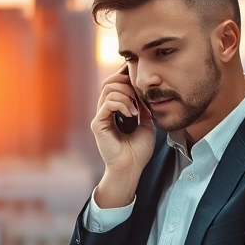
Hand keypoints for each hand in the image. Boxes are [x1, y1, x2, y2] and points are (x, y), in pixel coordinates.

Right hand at [92, 65, 155, 185]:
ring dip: (126, 94)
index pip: (114, 84)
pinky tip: (132, 114)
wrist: (132, 167)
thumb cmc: (138, 150)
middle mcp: (104, 111)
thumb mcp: (146, 123)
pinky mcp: (98, 124)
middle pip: (108, 82)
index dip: (124, 76)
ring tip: (137, 108)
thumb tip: (145, 93)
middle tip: (139, 93)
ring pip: (108, 89)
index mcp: (114, 110)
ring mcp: (100, 117)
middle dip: (126, 81)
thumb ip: (143, 107)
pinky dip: (122, 104)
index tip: (139, 77)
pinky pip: (108, 103)